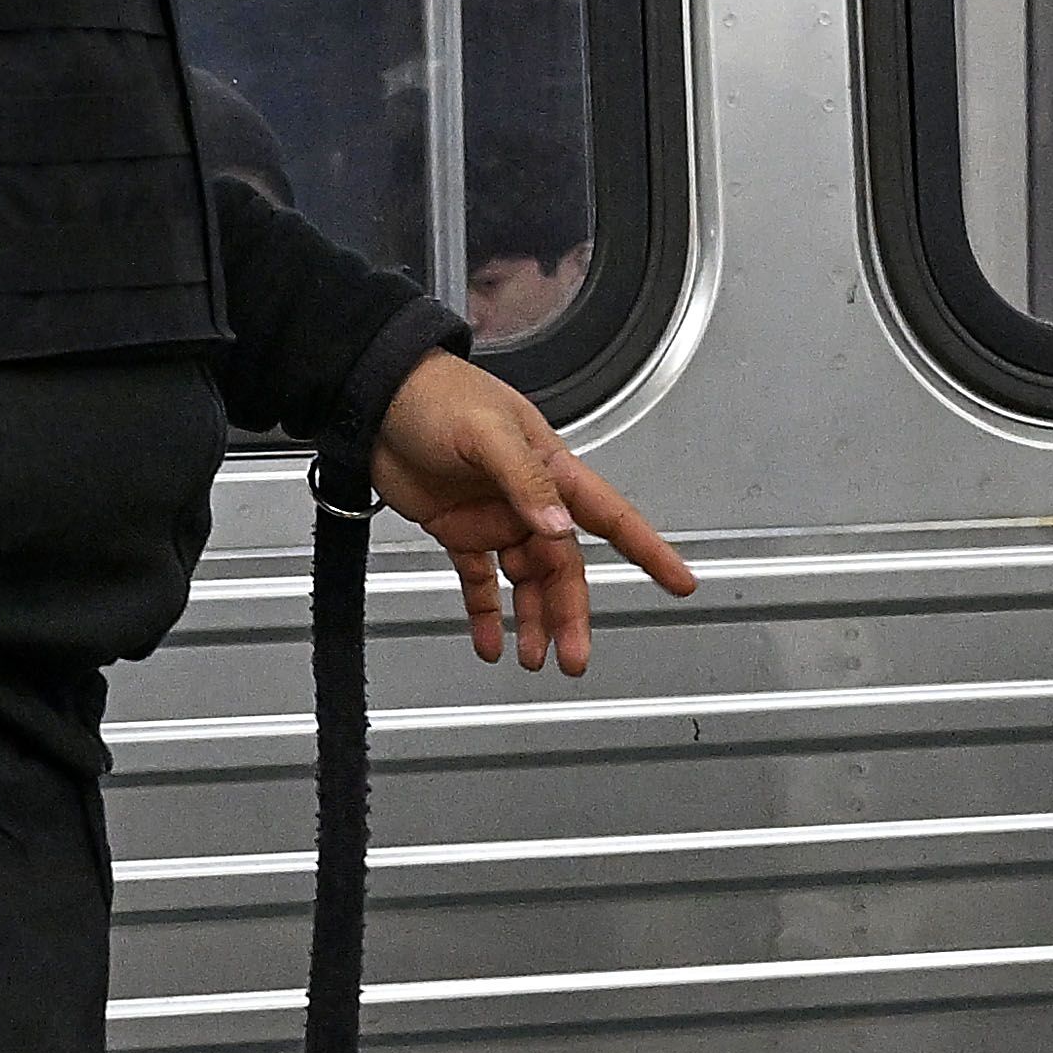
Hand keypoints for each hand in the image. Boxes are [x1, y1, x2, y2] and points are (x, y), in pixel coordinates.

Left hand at [360, 352, 701, 672]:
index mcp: (549, 468)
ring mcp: (493, 516)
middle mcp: (527, 498)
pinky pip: (479, 581)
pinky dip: (485, 613)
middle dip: (570, 614)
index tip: (678, 580)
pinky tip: (489, 640)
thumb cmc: (434, 394)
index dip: (648, 550)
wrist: (374, 396)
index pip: (610, 515)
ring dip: (532, 620)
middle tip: (573, 656)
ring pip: (525, 581)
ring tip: (535, 658)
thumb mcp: (486, 431)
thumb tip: (556, 526)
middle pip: (562, 567)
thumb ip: (524, 480)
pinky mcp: (458, 530)